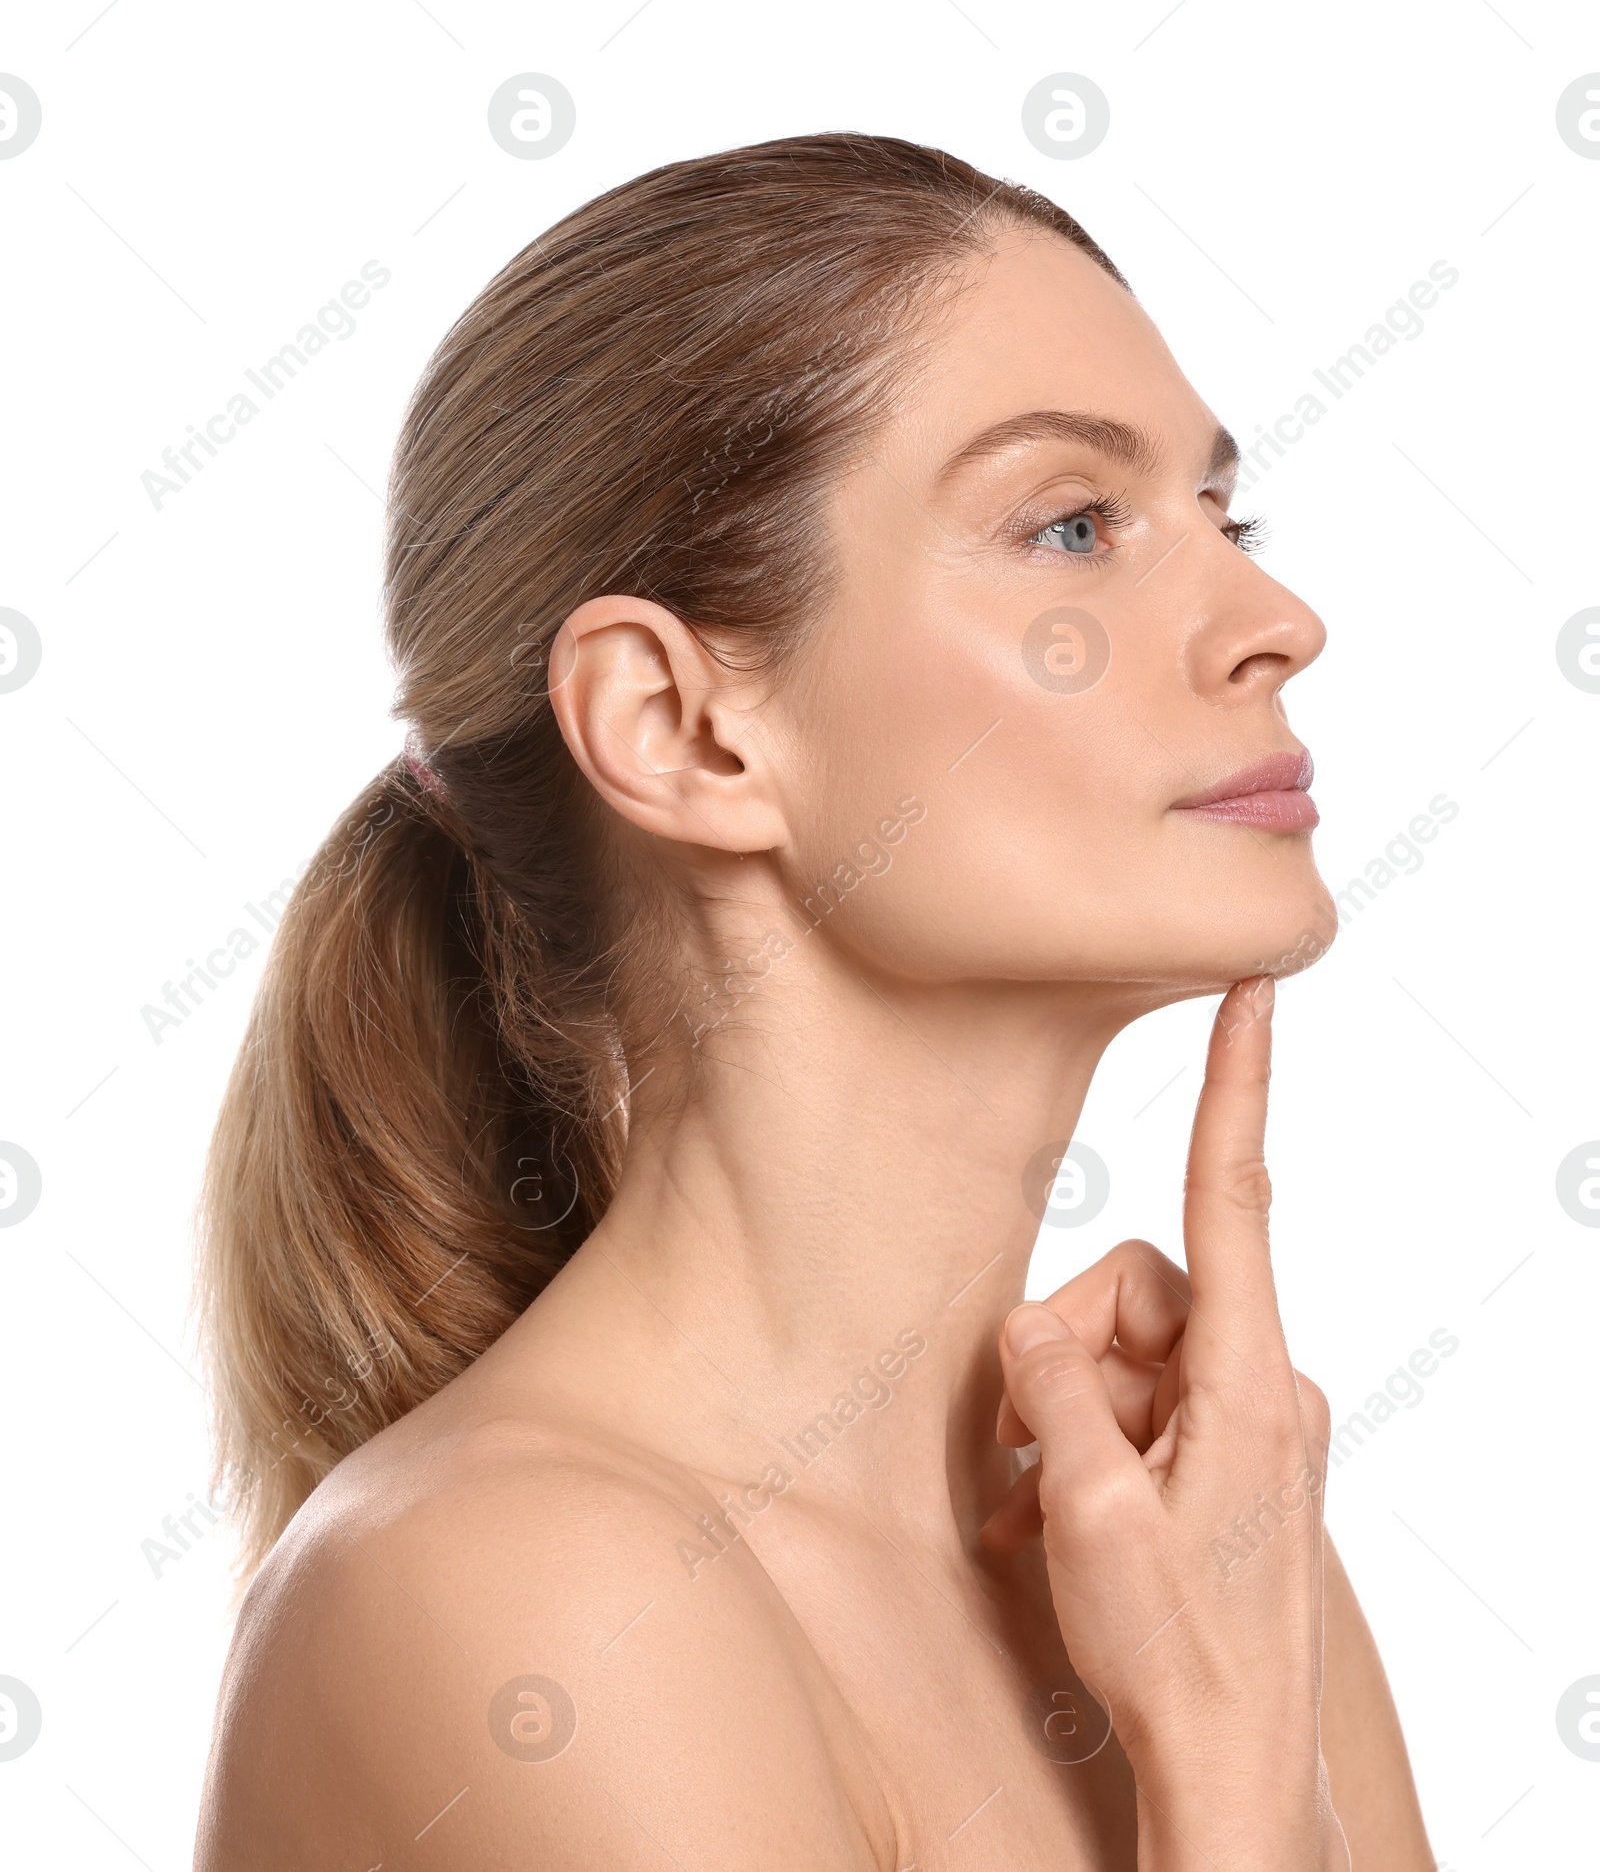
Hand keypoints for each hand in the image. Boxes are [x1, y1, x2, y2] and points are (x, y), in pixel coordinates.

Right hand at [988, 978, 1345, 1871]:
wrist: (1234, 1771)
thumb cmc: (1177, 1659)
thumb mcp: (1092, 1519)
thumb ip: (1056, 1395)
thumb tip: (1030, 1329)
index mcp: (1247, 1382)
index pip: (1236, 1196)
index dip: (1236, 1083)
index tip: (1254, 989)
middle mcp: (1260, 1386)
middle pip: (1131, 1294)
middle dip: (1065, 1360)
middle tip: (1041, 1463)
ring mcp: (1245, 1425)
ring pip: (1118, 1354)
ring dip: (1067, 1423)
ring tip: (1048, 1516)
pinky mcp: (1227, 1458)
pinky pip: (1135, 1408)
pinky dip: (1087, 1452)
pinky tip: (1061, 1528)